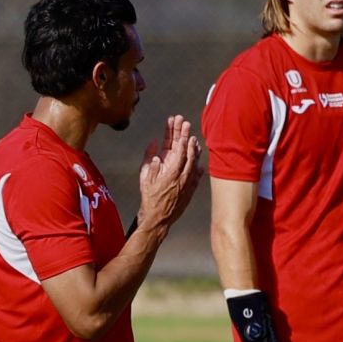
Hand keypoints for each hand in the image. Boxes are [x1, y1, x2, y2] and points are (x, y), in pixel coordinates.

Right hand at [138, 115, 200, 230]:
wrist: (158, 218)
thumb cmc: (149, 198)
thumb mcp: (144, 176)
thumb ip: (149, 158)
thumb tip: (154, 143)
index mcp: (172, 171)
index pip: (179, 149)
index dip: (181, 135)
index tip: (182, 125)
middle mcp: (183, 175)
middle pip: (187, 151)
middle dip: (186, 136)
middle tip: (185, 123)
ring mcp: (188, 183)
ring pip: (194, 162)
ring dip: (193, 149)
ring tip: (193, 139)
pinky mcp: (191, 190)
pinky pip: (197, 175)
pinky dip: (197, 166)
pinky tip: (198, 161)